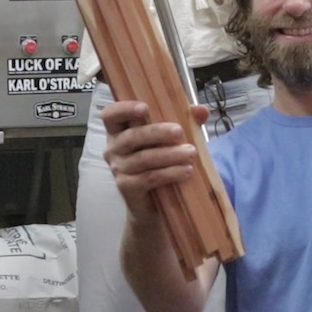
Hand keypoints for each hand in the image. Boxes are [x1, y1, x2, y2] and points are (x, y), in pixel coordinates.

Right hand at [102, 101, 208, 218]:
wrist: (152, 203)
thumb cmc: (159, 162)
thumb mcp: (170, 139)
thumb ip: (186, 121)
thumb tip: (201, 110)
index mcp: (119, 131)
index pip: (110, 115)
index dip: (124, 109)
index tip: (144, 107)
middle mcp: (113, 149)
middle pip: (132, 136)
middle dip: (157, 132)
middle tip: (180, 131)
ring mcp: (118, 169)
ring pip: (144, 159)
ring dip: (169, 155)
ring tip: (191, 153)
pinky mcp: (127, 187)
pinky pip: (149, 178)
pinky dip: (170, 173)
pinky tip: (186, 171)